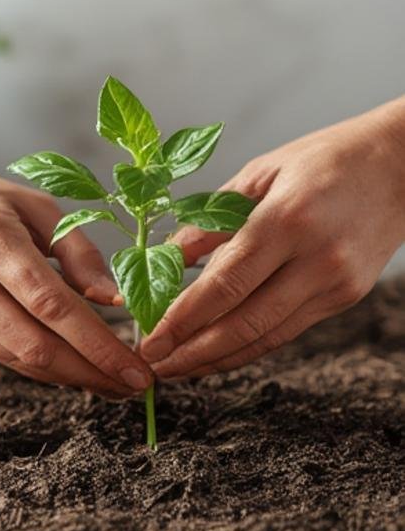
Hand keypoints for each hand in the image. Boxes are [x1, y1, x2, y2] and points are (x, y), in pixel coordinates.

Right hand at [0, 137, 152, 396]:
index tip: (135, 366)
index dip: (98, 342)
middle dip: (91, 373)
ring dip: (70, 377)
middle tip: (134, 386)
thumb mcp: (29, 204)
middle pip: (36, 344)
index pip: (52, 303)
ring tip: (112, 383)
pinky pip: (3, 356)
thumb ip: (75, 250)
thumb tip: (114, 300)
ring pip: (19, 359)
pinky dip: (42, 367)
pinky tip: (73, 369)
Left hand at [141, 101, 404, 377]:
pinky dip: (246, 348)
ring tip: (176, 369)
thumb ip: (209, 221)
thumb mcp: (261, 174)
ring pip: (264, 338)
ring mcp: (334, 284)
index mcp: (288, 219)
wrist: (404, 166)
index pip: (224, 283)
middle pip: (243, 323)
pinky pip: (284, 333)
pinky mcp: (344, 299)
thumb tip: (161, 262)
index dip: (183, 319)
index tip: (150, 340)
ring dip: (215, 361)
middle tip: (154, 365)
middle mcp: (315, 258)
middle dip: (192, 352)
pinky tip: (214, 355)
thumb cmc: (326, 161)